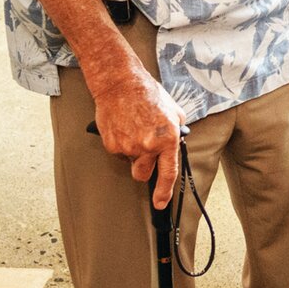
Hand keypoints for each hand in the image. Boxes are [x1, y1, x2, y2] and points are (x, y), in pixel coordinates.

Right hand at [89, 63, 186, 208]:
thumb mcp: (174, 112)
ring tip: (135, 131)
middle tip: (145, 152)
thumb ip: (177, 132)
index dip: (164, 192)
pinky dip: (122, 144)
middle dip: (145, 169)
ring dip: (133, 153)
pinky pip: (118, 152)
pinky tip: (124, 127)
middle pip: (143, 175)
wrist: (121, 84)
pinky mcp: (111, 144)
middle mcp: (147, 146)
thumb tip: (176, 145)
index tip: (161, 203)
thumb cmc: (148, 95)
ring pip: (130, 162)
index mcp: (167, 139)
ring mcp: (127, 147)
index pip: (168, 173)